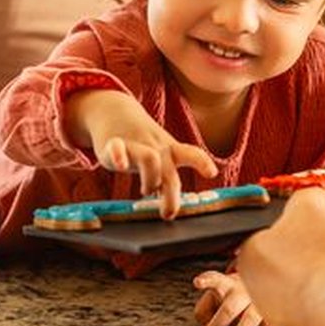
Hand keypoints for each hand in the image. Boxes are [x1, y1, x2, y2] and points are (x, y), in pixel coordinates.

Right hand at [68, 90, 216, 216]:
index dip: (202, 162)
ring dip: (150, 182)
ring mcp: (136, 146)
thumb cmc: (143, 141)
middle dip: (171, 196)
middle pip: (169, 173)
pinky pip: (117, 149)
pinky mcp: (113, 144)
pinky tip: (120, 166)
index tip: (211, 173)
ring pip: (149, 160)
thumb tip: (174, 209)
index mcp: (170, 151)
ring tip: (145, 191)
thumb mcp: (162, 154)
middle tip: (168, 214)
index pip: (191, 154)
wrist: (114, 111)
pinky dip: (119, 157)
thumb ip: (168, 177)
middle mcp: (156, 149)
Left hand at [192, 269, 281, 325]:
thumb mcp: (217, 295)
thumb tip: (204, 323)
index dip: (206, 280)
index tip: (197, 283)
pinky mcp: (274, 315)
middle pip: (229, 309)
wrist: (267, 284)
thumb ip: (204, 308)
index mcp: (228, 284)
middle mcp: (245, 292)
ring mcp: (260, 303)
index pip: (216, 280)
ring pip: (249, 320)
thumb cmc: (234, 294)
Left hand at [233, 189, 324, 325]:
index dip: (296, 216)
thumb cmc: (315, 257)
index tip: (316, 206)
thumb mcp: (306, 207)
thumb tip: (312, 200)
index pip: (270, 237)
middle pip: (311, 248)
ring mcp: (308, 310)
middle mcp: (276, 293)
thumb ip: (306, 199)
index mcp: (253, 266)